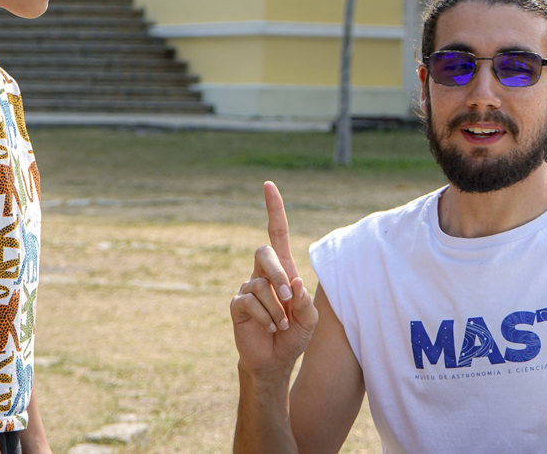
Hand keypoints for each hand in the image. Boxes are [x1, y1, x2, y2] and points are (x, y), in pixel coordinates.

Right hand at [231, 182, 318, 381]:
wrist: (276, 360)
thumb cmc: (294, 335)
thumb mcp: (309, 319)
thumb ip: (306, 302)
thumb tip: (294, 282)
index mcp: (283, 269)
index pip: (276, 232)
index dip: (274, 210)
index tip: (269, 185)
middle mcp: (263, 273)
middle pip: (264, 252)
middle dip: (277, 273)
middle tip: (289, 298)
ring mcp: (248, 287)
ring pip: (259, 284)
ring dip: (276, 308)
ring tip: (281, 324)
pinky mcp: (237, 305)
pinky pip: (249, 302)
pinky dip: (265, 317)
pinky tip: (270, 328)